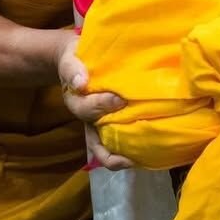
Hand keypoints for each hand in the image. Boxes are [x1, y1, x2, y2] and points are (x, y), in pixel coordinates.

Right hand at [55, 33, 131, 170]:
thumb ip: (72, 69)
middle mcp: (89, 120)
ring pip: (106, 150)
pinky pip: (120, 143)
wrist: (79, 59)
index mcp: (77, 103)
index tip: (119, 99)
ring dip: (121, 158)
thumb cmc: (77, 59)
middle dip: (113, 150)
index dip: (102, 106)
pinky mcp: (114, 124)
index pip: (87, 110)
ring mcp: (101, 125)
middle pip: (96, 142)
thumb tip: (81, 82)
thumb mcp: (70, 60)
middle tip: (135, 147)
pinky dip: (131, 150)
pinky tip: (149, 150)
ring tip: (140, 161)